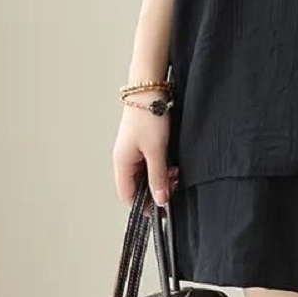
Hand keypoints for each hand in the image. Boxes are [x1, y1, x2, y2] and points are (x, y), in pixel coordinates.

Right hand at [112, 91, 179, 209]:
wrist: (150, 89)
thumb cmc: (149, 116)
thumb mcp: (156, 150)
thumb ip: (158, 176)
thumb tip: (160, 200)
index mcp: (122, 163)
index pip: (128, 197)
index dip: (144, 205)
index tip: (162, 207)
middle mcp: (125, 159)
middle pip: (139, 186)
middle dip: (157, 188)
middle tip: (173, 183)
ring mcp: (134, 151)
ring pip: (147, 174)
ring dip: (162, 176)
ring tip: (175, 170)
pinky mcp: (144, 142)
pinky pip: (152, 162)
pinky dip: (163, 165)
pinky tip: (173, 161)